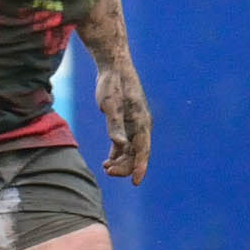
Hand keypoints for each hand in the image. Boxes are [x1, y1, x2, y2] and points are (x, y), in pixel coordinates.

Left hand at [96, 59, 150, 181]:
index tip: (136, 183)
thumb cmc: (112, 84)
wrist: (114, 66)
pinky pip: (124, 143)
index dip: (140, 167)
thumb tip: (120, 145)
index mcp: (141, 121)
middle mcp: (140, 125)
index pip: (143, 150)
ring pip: (130, 150)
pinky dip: (117, 153)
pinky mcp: (125, 121)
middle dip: (125, 166)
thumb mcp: (110, 105)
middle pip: (137, 153)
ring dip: (121, 161)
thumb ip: (115, 125)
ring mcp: (133, 124)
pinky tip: (107, 161)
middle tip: (108, 171)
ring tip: (106, 168)